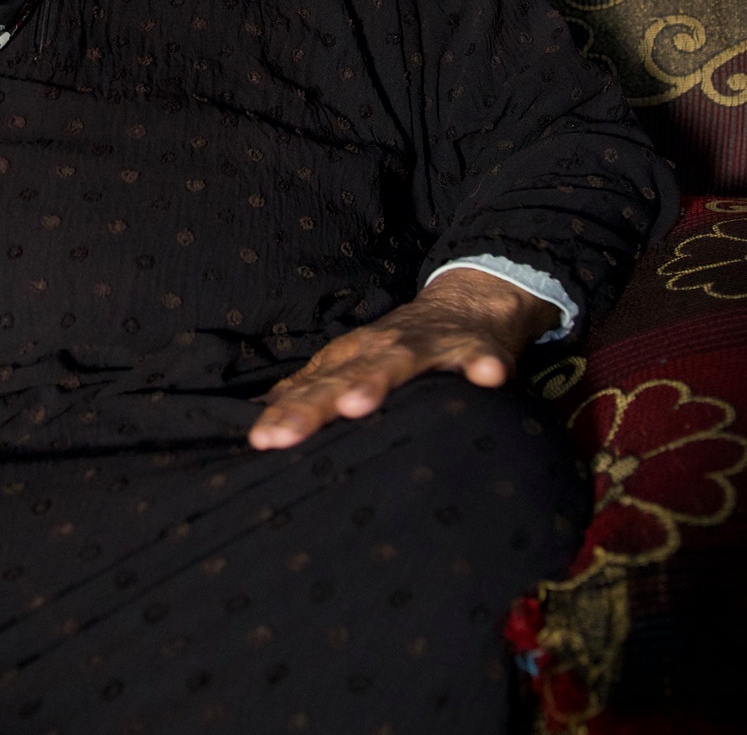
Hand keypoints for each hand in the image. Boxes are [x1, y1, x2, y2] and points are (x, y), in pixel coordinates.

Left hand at [248, 269, 560, 449]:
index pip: (312, 389)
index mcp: (351, 358)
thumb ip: (311, 392)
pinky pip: (480, 357)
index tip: (261, 440)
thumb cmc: (400, 348)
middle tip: (285, 433)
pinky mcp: (475, 347)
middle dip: (314, 405)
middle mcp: (382, 349)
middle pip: (343, 378)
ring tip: (355, 405)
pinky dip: (481, 364)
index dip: (286, 414)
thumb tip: (259, 420)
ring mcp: (428, 346)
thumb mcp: (353, 365)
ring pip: (400, 362)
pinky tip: (487, 379)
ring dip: (378, 380)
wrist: (467, 304)